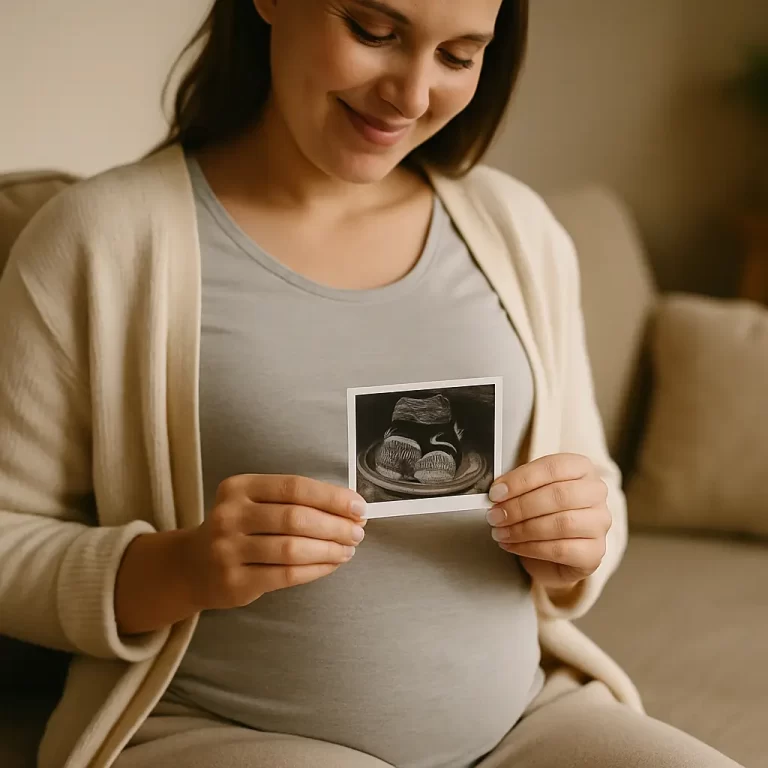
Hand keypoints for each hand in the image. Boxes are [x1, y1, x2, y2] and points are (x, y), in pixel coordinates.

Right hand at [181, 474, 367, 610]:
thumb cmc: (238, 528)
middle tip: (357, 532)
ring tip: (348, 549)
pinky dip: (316, 570)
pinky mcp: (234, 582)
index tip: (358, 507)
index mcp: (239, 487)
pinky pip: (286, 575)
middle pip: (295, 518)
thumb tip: (349, 508)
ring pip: (293, 549)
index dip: (331, 497)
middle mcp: (230, 515)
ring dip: (329, 550)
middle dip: (335, 526)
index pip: (294, 487)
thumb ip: (294, 501)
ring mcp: (228, 550)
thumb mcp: (254, 502)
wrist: (192, 566)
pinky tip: (331, 565)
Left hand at [486, 454, 610, 590]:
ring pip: (561, 524)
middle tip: (495, 515)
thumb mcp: (529, 492)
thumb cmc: (542, 514)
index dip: (520, 480)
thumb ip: (516, 487)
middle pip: (559, 495)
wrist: (554, 554)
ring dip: (523, 529)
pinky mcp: (594, 552)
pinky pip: (561, 550)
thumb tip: (497, 492)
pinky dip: (530, 548)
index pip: (552, 468)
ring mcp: (599, 523)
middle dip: (520, 507)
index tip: (496, 493)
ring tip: (501, 532)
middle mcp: (595, 493)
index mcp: (581, 468)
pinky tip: (513, 545)